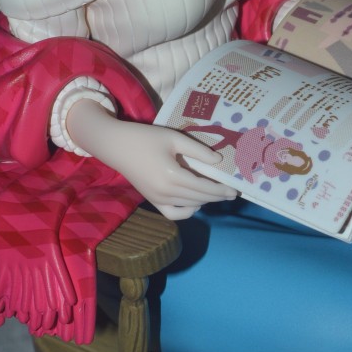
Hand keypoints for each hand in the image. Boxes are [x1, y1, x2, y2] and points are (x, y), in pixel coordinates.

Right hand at [65, 103, 238, 220]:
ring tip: (216, 194)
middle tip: (232, 193)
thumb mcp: (174, 138)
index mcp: (173, 176)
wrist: (116, 146)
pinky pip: (173, 213)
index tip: (235, 190)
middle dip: (218, 197)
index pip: (204, 188)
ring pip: (189, 206)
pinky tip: (195, 203)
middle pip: (200, 198)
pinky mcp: (152, 200)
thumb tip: (219, 161)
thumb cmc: (146, 138)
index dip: (221, 190)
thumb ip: (198, 151)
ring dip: (205, 201)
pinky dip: (186, 211)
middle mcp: (166, 192)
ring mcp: (158, 199)